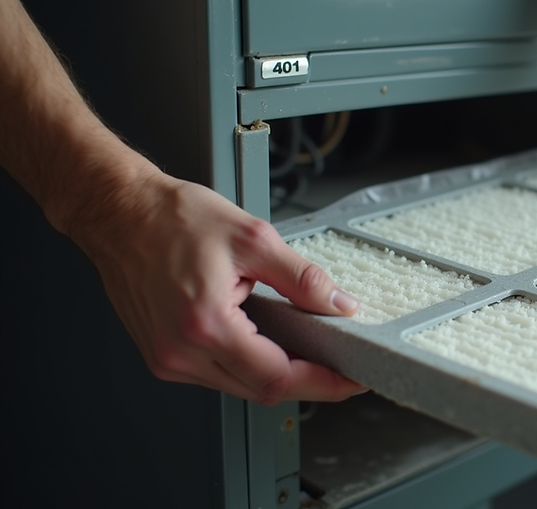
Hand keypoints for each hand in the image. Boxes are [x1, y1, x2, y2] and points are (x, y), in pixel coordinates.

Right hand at [70, 170, 364, 404]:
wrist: (119, 212)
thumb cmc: (173, 218)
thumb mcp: (254, 238)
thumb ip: (302, 278)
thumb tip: (338, 305)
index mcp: (205, 324)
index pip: (276, 377)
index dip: (321, 382)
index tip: (350, 378)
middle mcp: (180, 352)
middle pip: (260, 390)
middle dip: (305, 380)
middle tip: (337, 362)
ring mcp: (167, 358)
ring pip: (239, 387)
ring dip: (274, 372)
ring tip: (302, 345)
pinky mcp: (161, 356)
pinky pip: (216, 375)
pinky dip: (246, 364)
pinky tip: (262, 341)